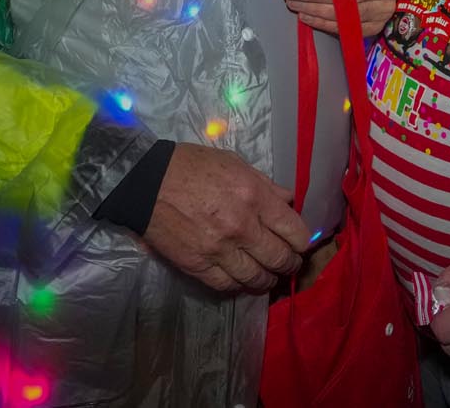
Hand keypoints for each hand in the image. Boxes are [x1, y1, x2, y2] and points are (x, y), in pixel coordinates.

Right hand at [140, 143, 308, 293]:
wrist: (147, 184)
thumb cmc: (193, 167)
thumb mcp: (235, 164)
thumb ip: (266, 185)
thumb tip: (289, 202)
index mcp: (254, 197)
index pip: (295, 231)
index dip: (302, 242)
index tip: (299, 244)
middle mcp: (242, 226)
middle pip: (280, 259)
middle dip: (289, 264)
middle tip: (288, 264)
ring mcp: (220, 250)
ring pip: (257, 278)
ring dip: (267, 280)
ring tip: (268, 276)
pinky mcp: (198, 266)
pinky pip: (228, 285)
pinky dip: (239, 285)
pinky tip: (242, 279)